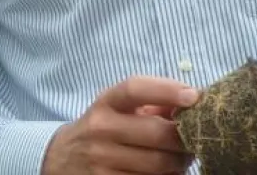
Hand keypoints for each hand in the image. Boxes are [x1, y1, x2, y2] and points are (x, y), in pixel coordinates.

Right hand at [41, 75, 198, 174]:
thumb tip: (193, 101)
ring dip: (179, 163)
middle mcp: (100, 129)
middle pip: (157, 133)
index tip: (194, 96)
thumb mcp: (118, 108)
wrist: (62, 159)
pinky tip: (167, 174)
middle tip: (194, 140)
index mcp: (106, 103)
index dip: (166, 89)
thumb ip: (153, 102)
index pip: (135, 89)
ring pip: (158, 165)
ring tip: (182, 159)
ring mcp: (100, 161)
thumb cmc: (103, 128)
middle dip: (184, 138)